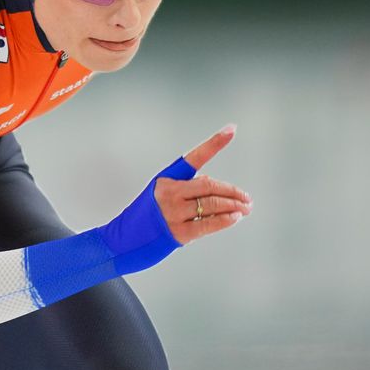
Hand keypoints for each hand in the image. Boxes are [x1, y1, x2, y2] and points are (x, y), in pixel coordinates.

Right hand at [155, 124, 251, 243]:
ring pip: (213, 205)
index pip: (195, 156)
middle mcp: (170, 192)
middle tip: (247, 198)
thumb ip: (186, 188)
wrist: (123, 240)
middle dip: (232, 192)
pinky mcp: (178, 233)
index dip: (215, 143)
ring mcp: (174, 212)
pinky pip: (208, 224)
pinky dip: (225, 220)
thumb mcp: (161, 193)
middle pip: (210, 186)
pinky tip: (235, 217)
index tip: (232, 129)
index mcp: (167, 178)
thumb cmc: (146, 215)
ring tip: (246, 208)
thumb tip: (214, 187)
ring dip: (233, 206)